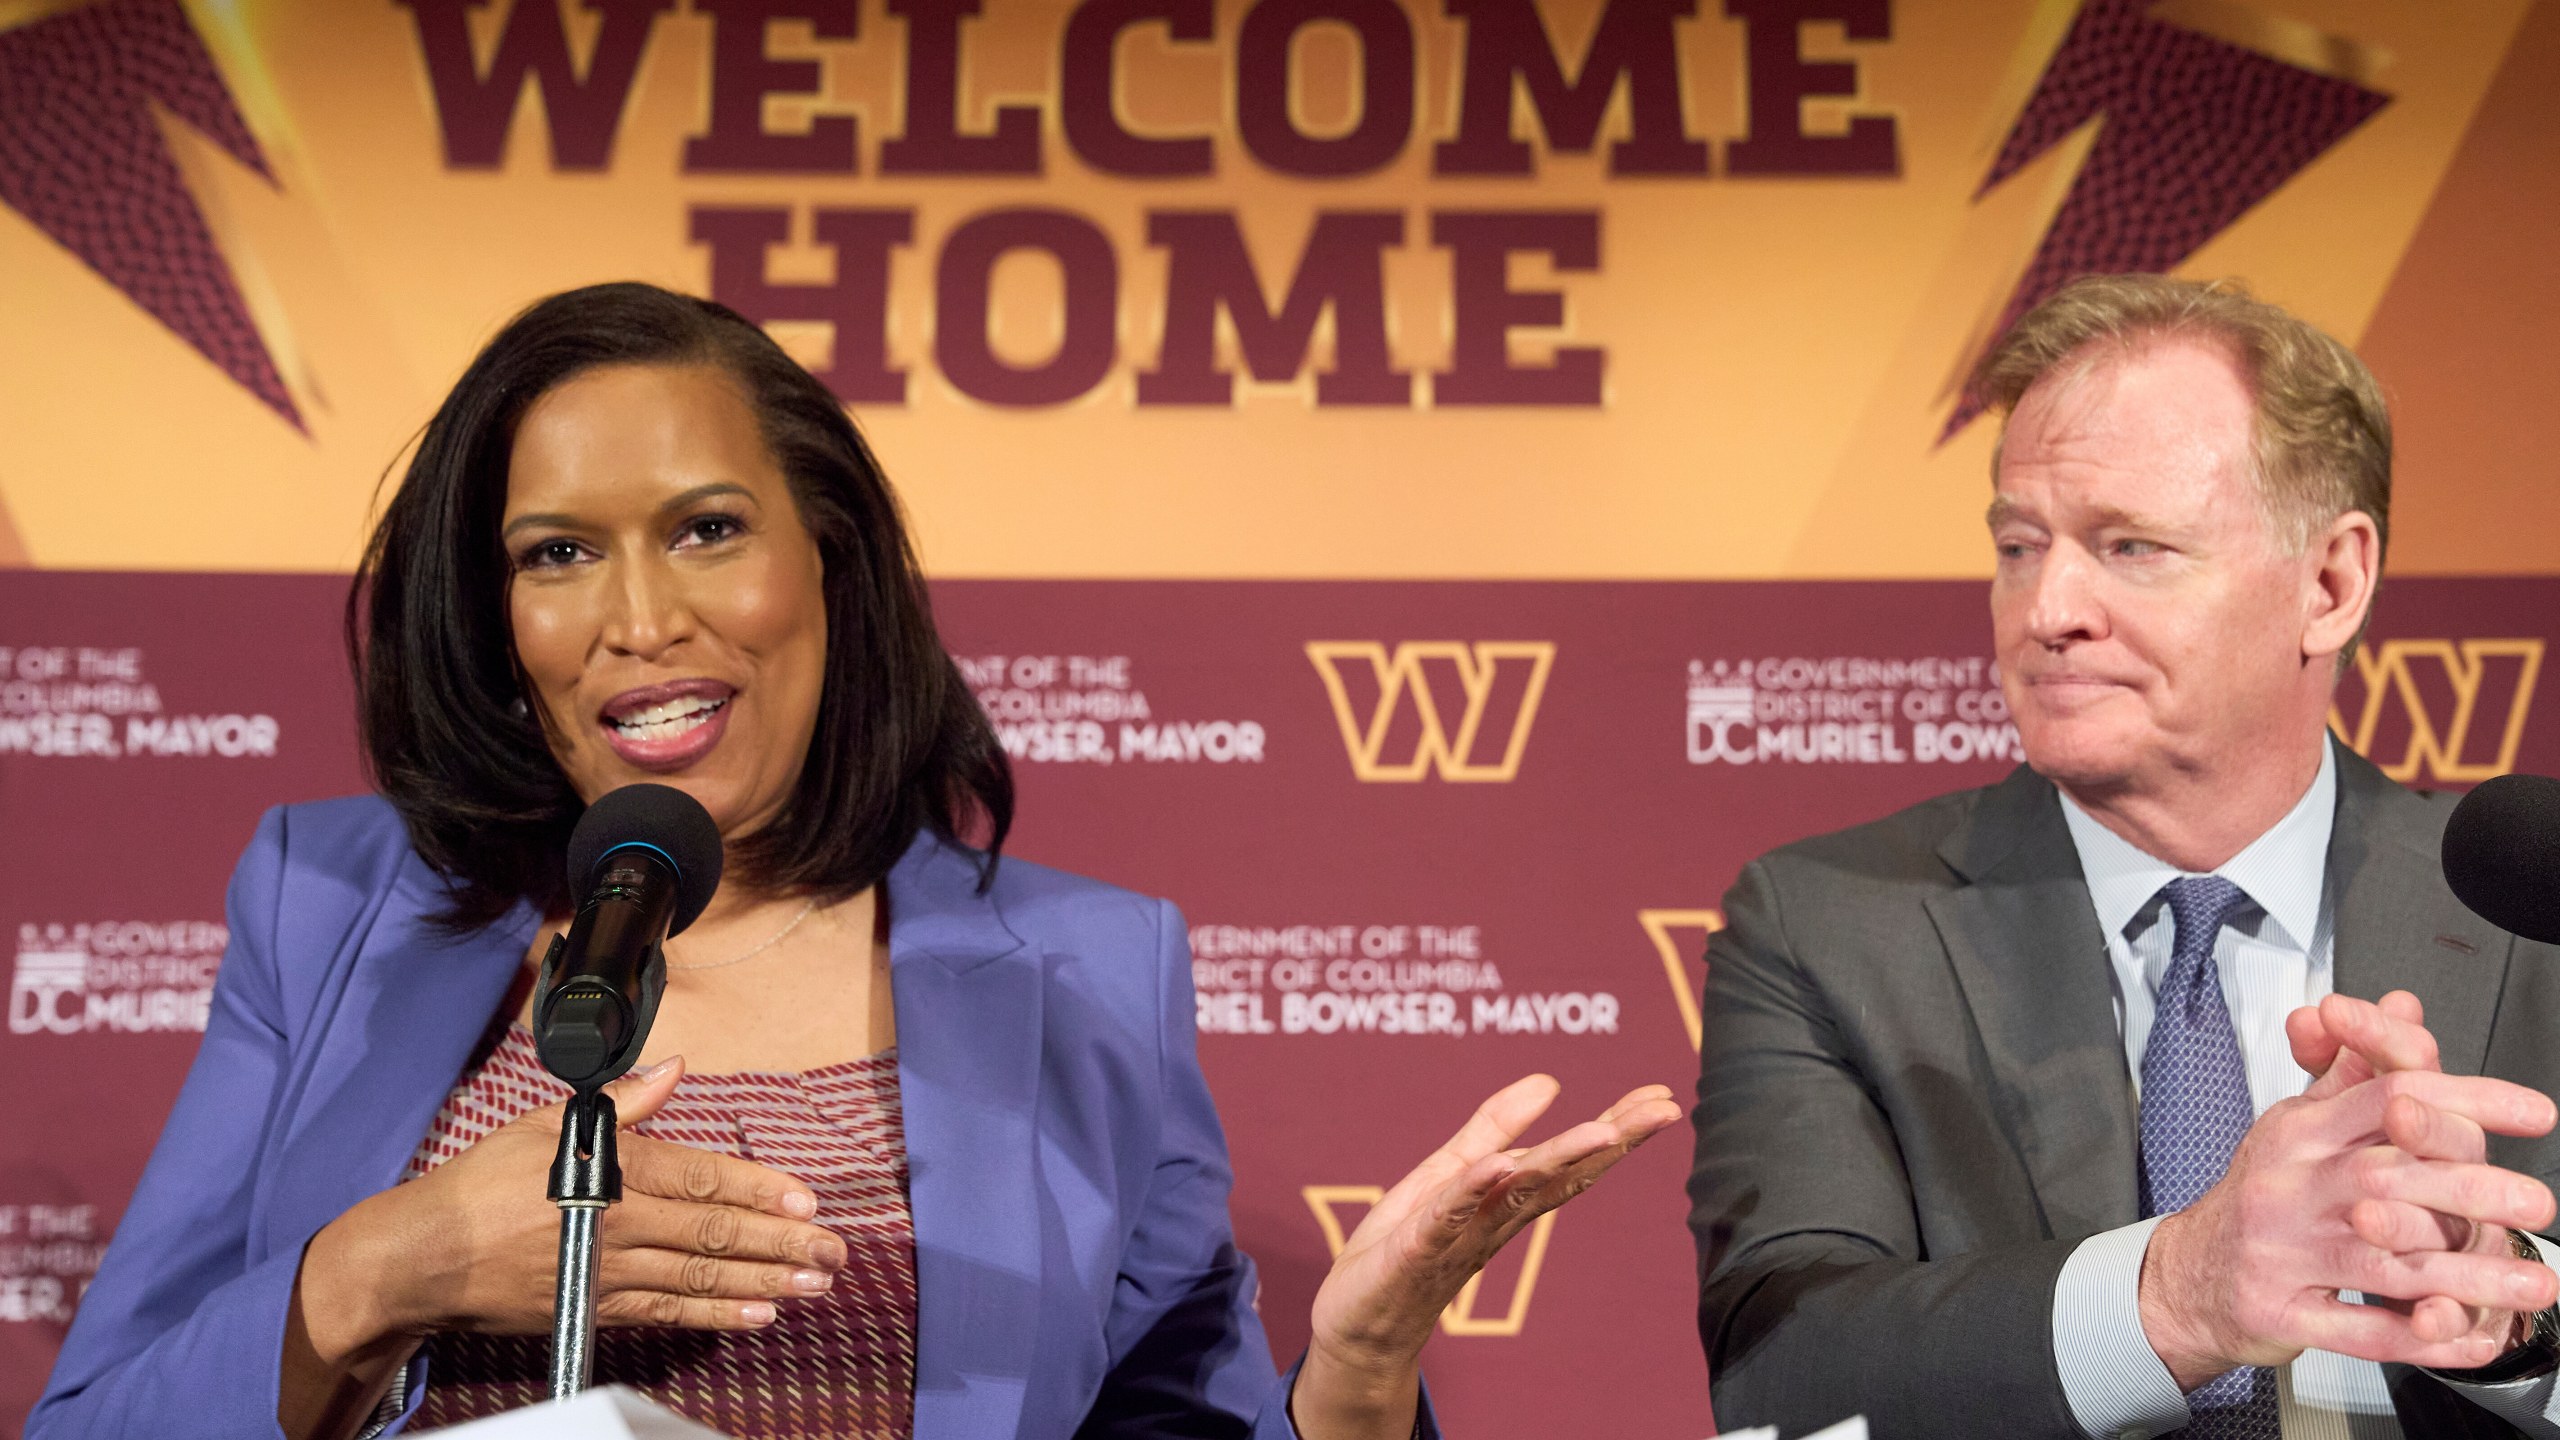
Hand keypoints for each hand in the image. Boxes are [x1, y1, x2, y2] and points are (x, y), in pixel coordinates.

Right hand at [295, 1056, 846, 1361]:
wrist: (425, 1257)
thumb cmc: (484, 1183)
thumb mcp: (548, 1124)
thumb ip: (624, 1102)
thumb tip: (673, 1068)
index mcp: (614, 1168)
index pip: (704, 1176)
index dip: (761, 1188)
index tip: (807, 1199)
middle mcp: (620, 1221)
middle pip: (716, 1232)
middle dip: (782, 1241)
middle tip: (833, 1250)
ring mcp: (610, 1270)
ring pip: (702, 1276)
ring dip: (765, 1280)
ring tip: (812, 1284)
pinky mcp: (596, 1306)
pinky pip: (668, 1312)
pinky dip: (715, 1314)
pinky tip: (757, 1313)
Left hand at [1289, 1077, 1681, 1439]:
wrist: (1357, 1328)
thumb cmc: (1403, 1248)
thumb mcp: (1446, 1174)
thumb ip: (1492, 1130)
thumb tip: (1549, 1081)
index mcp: (1505, 1202)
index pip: (1570, 1163)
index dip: (1617, 1128)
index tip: (1664, 1096)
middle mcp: (1493, 1223)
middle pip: (1559, 1176)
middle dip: (1611, 1141)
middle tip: (1664, 1110)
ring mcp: (1457, 1241)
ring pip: (1515, 1196)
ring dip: (1560, 1162)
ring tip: (1604, 1130)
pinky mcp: (1413, 1255)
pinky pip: (1445, 1221)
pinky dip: (1472, 1193)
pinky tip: (1499, 1167)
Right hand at [2288, 991, 2548, 1357]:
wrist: (2191, 1275)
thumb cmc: (2261, 1198)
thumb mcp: (2298, 1124)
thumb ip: (2358, 1072)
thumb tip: (2401, 1008)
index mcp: (2299, 1133)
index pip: (2386, 1095)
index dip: (2465, 1099)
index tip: (2531, 1112)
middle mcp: (2288, 1189)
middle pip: (2386, 1177)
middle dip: (2471, 1191)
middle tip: (2534, 1203)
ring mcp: (2280, 1253)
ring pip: (2382, 1263)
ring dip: (2466, 1276)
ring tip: (2529, 1282)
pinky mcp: (2279, 1313)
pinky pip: (2358, 1330)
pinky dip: (2416, 1335)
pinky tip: (2463, 1332)